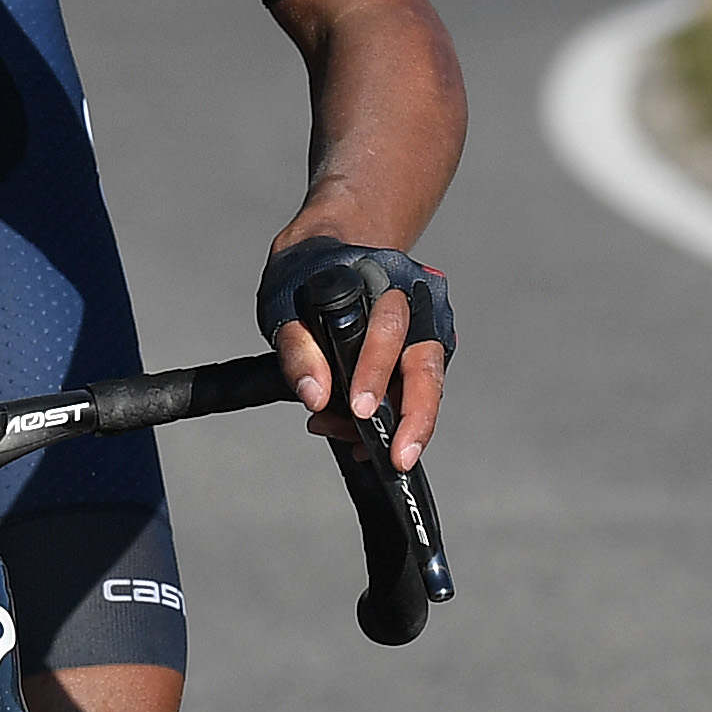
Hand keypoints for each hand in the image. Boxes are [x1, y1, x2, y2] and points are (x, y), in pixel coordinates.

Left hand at [255, 234, 450, 472]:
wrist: (329, 254)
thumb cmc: (305, 276)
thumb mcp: (283, 303)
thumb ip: (298, 349)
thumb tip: (315, 396)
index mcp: (384, 281)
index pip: (389, 329)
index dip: (375, 371)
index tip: (358, 409)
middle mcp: (417, 305)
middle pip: (426, 366)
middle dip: (414, 416)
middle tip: (396, 457)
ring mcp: (425, 331)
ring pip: (427, 386)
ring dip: (401, 426)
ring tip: (359, 448)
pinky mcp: (422, 355)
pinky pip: (416, 394)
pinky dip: (392, 423)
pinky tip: (360, 438)